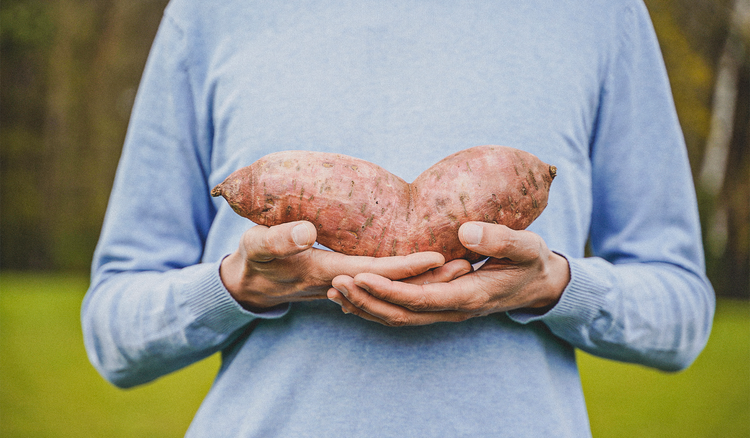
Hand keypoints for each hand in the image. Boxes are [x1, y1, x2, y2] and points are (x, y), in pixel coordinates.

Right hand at [219, 221, 447, 310]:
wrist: (250, 284)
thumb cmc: (253, 259)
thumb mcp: (258, 246)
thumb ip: (278, 239)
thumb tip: (306, 232)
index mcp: (325, 273)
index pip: (376, 271)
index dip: (408, 266)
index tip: (440, 256)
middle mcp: (342, 284)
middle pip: (394, 285)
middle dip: (431, 278)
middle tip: (468, 264)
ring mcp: (349, 286)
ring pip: (393, 286)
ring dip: (426, 281)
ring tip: (461, 265)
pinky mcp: (349, 283)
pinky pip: (385, 284)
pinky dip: (409, 279)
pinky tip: (429, 269)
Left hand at [327, 222, 569, 325]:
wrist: (539, 284)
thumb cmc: (531, 261)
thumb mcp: (526, 247)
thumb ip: (500, 239)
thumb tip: (466, 232)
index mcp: (469, 296)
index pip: (420, 299)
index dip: (388, 291)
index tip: (360, 276)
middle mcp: (452, 310)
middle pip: (401, 315)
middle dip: (366, 301)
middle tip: (334, 283)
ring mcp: (444, 311)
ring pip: (398, 318)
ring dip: (365, 307)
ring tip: (333, 292)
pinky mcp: (439, 306)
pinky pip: (403, 313)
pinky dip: (375, 307)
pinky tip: (352, 298)